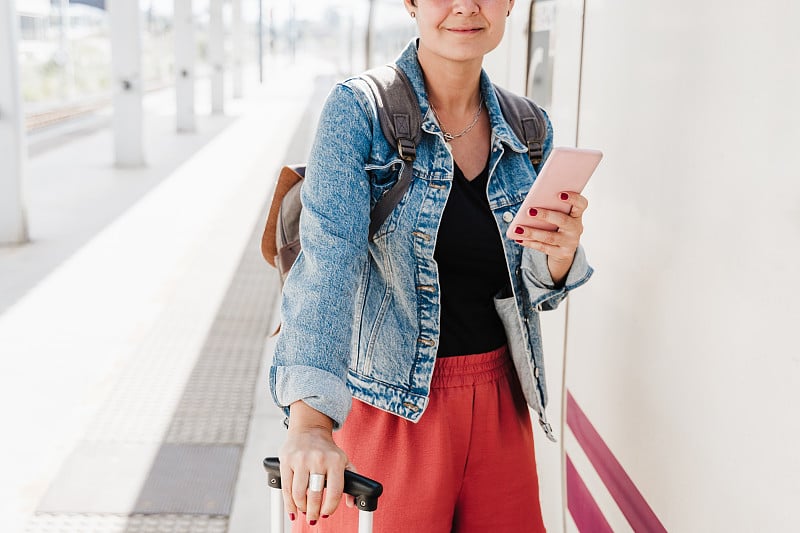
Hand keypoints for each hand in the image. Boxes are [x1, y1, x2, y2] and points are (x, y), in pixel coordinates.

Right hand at [279, 401, 351, 524]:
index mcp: (335, 460)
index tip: (326, 513)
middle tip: (313, 517)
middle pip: (315, 495)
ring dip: (301, 507)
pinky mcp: (286, 460)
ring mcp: (301, 459)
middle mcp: (318, 459)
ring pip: (299, 494)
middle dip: (313, 512)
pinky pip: (286, 487)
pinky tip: (293, 509)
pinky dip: (289, 503)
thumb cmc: (327, 450)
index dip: (330, 507)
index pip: (335, 492)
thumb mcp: (343, 461)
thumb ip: (351, 481)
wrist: (309, 429)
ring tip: (304, 510)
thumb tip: (352, 504)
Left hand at [512, 191, 587, 284]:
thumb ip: (551, 207)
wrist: (563, 249)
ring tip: (518, 228)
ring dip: (532, 232)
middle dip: (545, 215)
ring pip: (550, 237)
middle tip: (529, 211)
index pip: (581, 204)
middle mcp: (576, 228)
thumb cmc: (557, 225)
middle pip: (563, 220)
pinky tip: (519, 238)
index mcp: (577, 215)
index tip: (560, 194)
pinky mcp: (561, 253)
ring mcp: (570, 242)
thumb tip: (531, 204)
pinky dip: (529, 242)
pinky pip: (543, 247)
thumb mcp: (558, 215)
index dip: (574, 198)